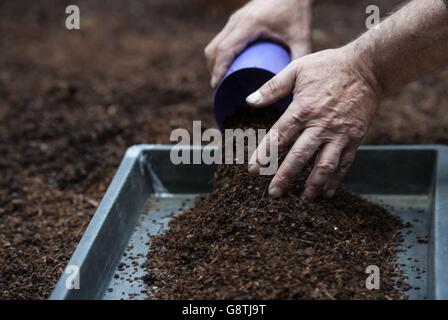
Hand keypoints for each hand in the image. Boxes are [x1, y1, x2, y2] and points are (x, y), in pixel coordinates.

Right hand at [205, 0, 312, 87]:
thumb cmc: (297, 11)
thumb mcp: (300, 37)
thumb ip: (299, 60)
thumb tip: (296, 86)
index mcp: (249, 25)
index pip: (225, 50)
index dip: (218, 70)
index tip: (216, 86)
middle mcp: (237, 21)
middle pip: (214, 49)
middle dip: (213, 70)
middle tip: (220, 89)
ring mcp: (235, 19)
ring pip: (215, 44)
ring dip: (214, 63)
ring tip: (222, 80)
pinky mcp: (237, 20)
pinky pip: (221, 39)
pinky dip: (219, 54)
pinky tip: (226, 66)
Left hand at [246, 45, 382, 200]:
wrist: (369, 67)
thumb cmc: (329, 66)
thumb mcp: (297, 69)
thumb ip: (272, 87)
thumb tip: (249, 101)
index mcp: (302, 109)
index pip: (279, 137)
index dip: (264, 155)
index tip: (253, 170)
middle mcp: (320, 125)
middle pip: (299, 156)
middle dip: (285, 177)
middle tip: (273, 193)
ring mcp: (339, 133)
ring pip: (325, 165)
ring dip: (313, 184)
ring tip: (303, 199)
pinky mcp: (355, 138)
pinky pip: (345, 163)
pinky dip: (336, 179)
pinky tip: (327, 192)